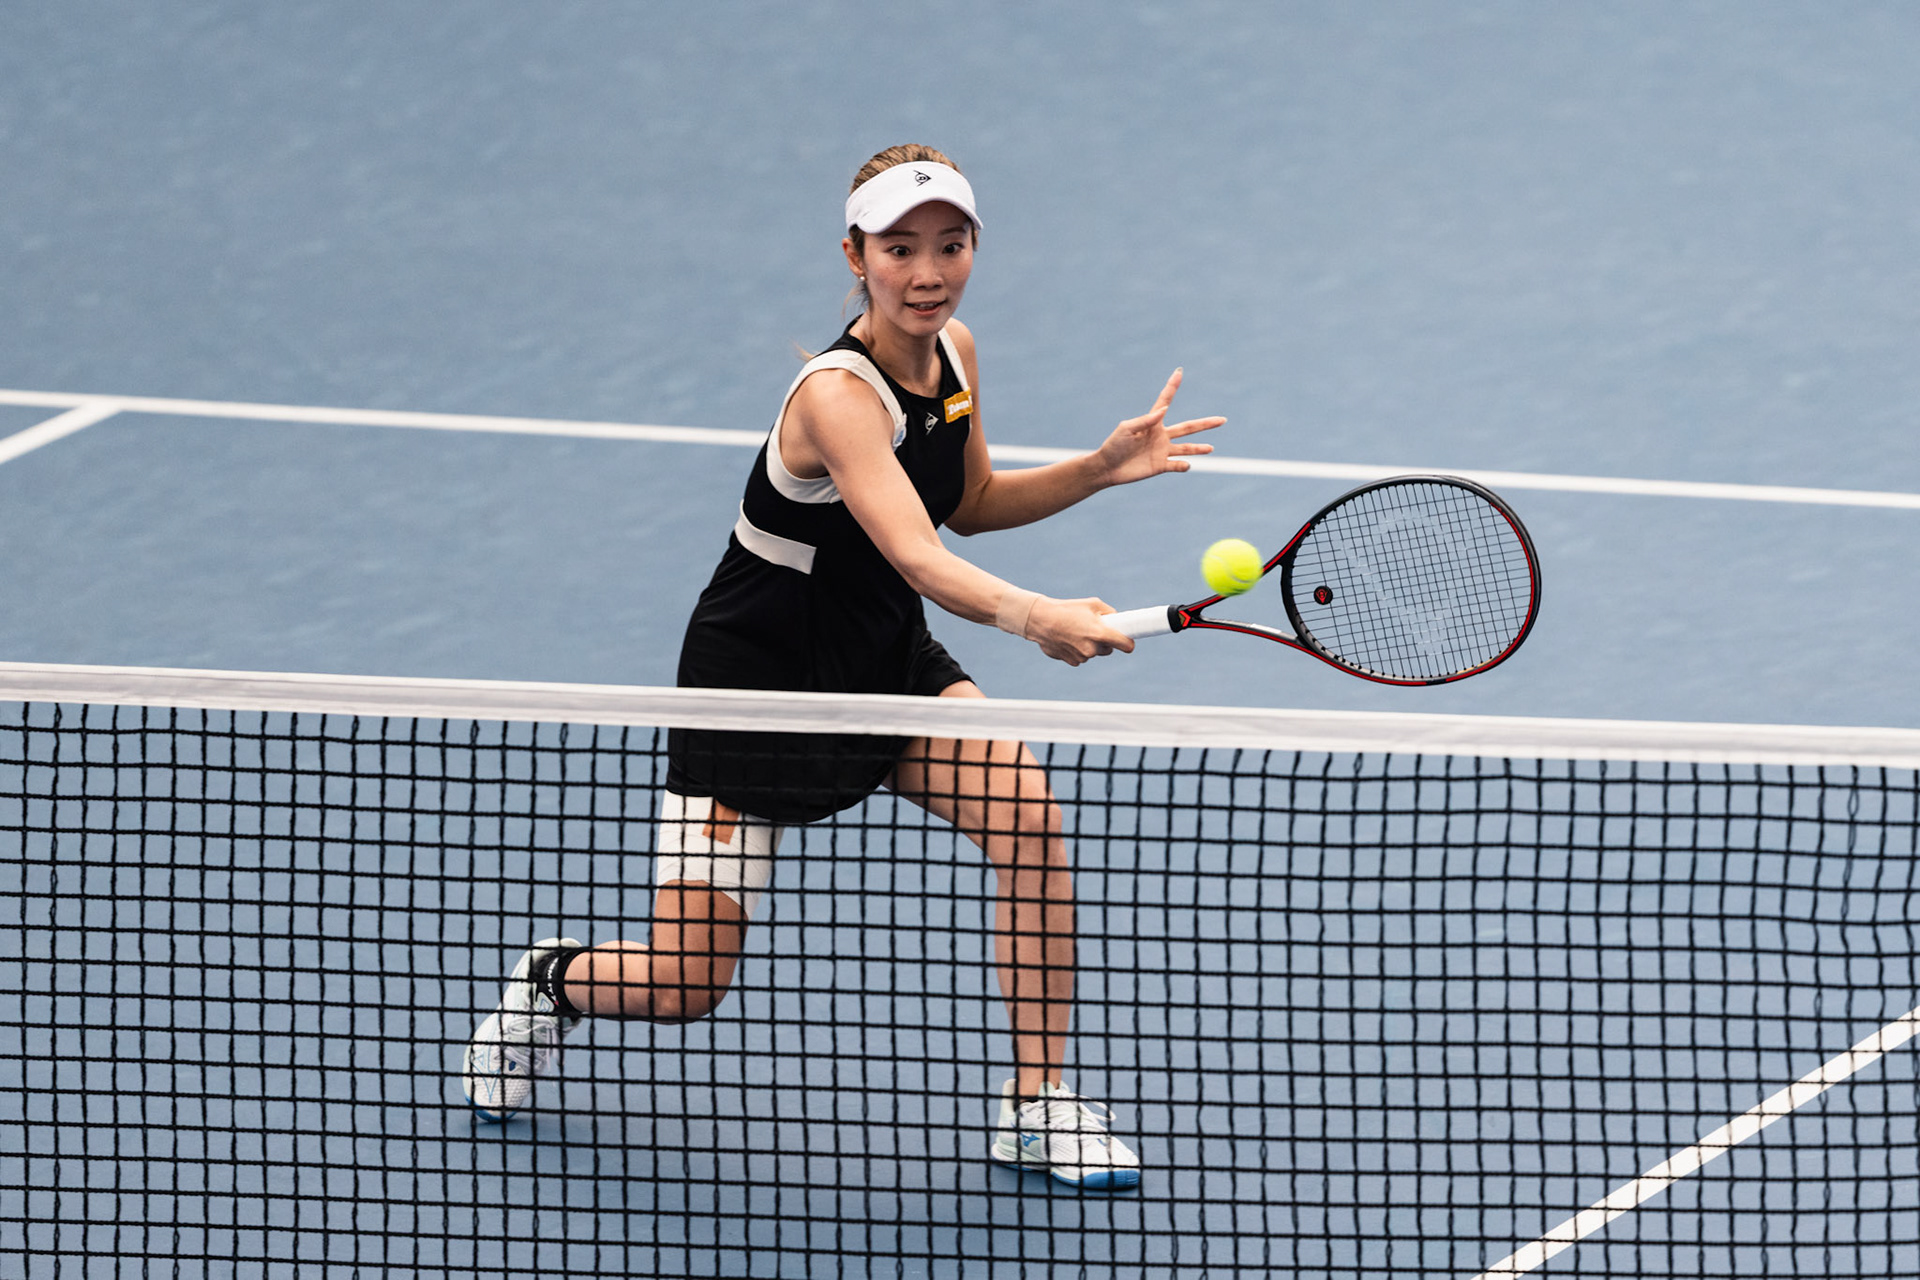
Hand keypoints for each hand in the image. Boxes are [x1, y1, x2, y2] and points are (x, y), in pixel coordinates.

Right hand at [1027, 597, 1136, 665]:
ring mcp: (1082, 657)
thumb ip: (1109, 612)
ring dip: (1090, 646)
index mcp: (1101, 633)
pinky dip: (1077, 650)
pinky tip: (1068, 639)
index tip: (1128, 640)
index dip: (1128, 643)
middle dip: (1104, 641)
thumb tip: (1117, 619)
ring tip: (1077, 632)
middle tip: (1094, 629)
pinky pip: (1081, 657)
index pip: (1126, 645)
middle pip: (1109, 649)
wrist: (1041, 620)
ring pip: (1094, 653)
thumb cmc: (1067, 609)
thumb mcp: (1092, 603)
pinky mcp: (1072, 661)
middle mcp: (1093, 648)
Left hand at [1093, 368, 1225, 486]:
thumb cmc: (1114, 445)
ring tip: (1210, 448)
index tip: (1179, 371)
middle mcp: (1161, 435)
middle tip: (1222, 420)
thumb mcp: (1126, 429)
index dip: (1172, 386)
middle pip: (1188, 428)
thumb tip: (1164, 410)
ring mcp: (1162, 451)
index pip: (1166, 401)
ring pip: (1186, 448)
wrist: (1107, 468)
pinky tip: (1186, 465)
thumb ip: (1145, 420)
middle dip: (1205, 424)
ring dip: (1199, 448)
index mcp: (1152, 422)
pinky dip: (1183, 465)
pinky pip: (1176, 465)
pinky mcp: (1160, 466)